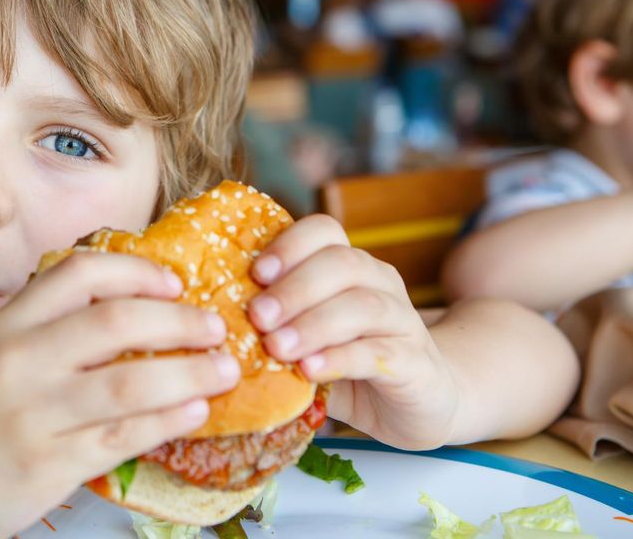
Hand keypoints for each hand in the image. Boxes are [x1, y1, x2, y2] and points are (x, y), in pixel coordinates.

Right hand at [0, 252, 240, 538]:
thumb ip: (49, 330)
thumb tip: (134, 312)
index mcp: (7, 324)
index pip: (80, 273)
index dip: (138, 271)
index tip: (175, 282)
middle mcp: (19, 361)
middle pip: (117, 321)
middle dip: (181, 322)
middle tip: (216, 327)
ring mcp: (34, 414)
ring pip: (131, 382)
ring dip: (191, 373)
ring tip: (223, 370)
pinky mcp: (48, 463)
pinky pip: (123, 435)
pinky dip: (168, 421)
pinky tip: (195, 412)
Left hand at [246, 215, 458, 449]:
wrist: (423, 401)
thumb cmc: (350, 363)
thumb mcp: (309, 338)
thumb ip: (275, 326)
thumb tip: (209, 324)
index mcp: (350, 266)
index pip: (324, 232)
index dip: (289, 245)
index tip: (255, 273)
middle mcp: (380, 283)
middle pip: (342, 263)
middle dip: (294, 287)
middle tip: (257, 317)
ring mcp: (402, 321)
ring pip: (363, 305)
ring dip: (314, 324)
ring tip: (277, 348)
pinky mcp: (414, 363)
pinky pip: (379, 352)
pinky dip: (340, 359)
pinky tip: (310, 370)